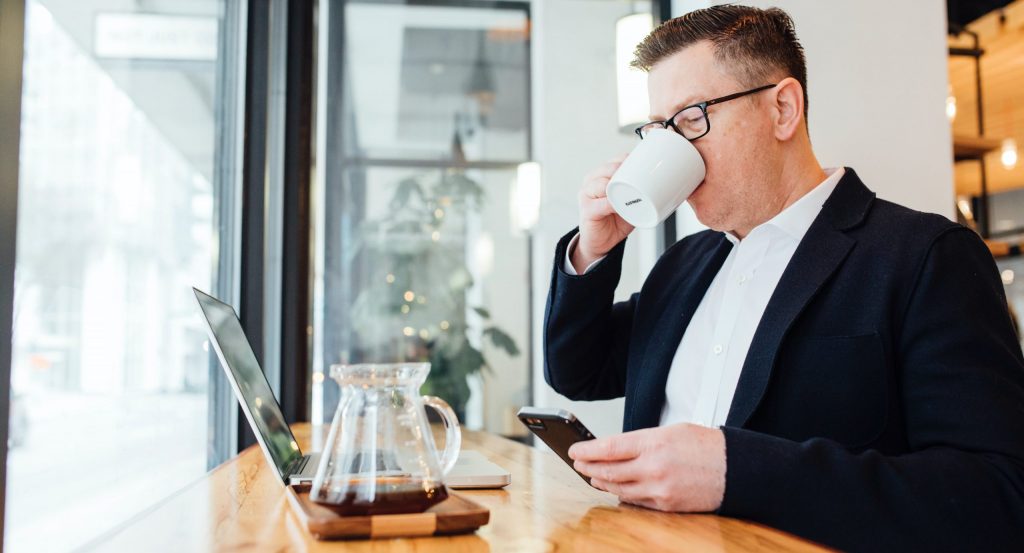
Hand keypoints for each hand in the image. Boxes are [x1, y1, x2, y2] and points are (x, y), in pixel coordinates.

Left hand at [568, 423, 725, 512]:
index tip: (574, 450)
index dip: (587, 450)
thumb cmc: (707, 446)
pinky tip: (615, 490)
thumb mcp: (672, 431)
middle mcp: (653, 468)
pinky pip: (636, 502)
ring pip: (619, 489)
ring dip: (602, 483)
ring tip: (592, 477)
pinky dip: (622, 495)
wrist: (736, 469)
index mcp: (654, 443)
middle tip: (578, 464)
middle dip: (589, 468)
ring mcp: (659, 489)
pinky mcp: (666, 505)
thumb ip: (643, 441)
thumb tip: (618, 449)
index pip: (609, 448)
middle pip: (609, 471)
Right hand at [573, 155, 634, 271]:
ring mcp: (586, 196)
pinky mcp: (587, 210)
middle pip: (608, 169)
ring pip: (602, 183)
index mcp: (601, 176)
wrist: (601, 242)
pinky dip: (612, 204)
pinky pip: (601, 204)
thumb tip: (665, 185)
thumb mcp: (630, 202)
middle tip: (640, 178)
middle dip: (624, 170)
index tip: (645, 164)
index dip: (629, 160)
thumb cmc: (615, 220)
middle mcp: (591, 182)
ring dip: (618, 186)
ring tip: (631, 192)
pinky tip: (619, 205)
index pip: (615, 161)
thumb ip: (640, 191)